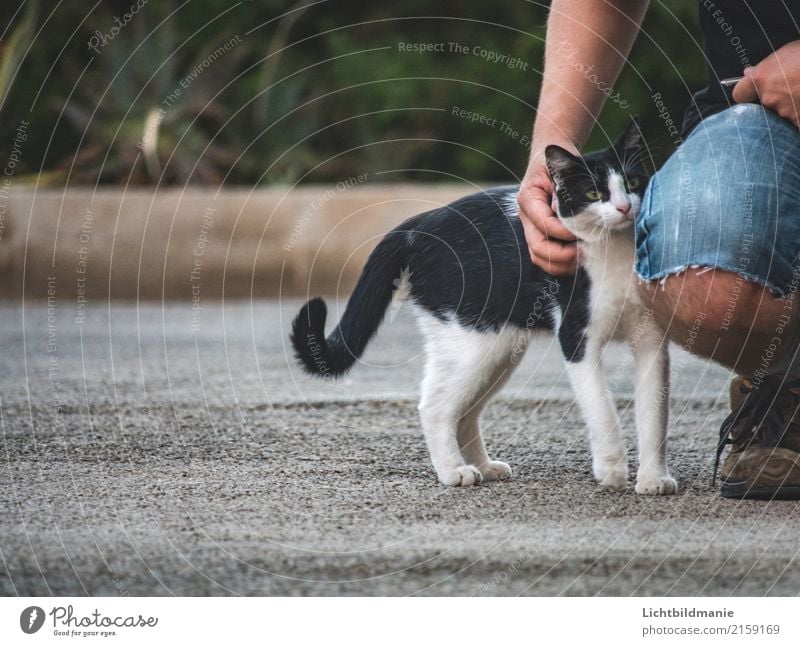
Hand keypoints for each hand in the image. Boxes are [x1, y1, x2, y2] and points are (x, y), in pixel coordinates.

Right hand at [517, 150, 577, 274]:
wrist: (550, 155)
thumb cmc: (558, 159)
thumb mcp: (561, 168)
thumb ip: (563, 189)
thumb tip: (566, 212)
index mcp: (528, 199)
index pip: (545, 225)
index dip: (566, 233)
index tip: (587, 233)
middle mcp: (526, 217)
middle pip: (538, 248)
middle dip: (564, 255)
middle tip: (586, 251)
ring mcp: (531, 228)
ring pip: (540, 257)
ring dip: (563, 263)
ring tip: (584, 257)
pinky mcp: (539, 235)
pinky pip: (546, 257)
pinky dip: (562, 263)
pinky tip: (579, 258)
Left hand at [732, 40, 799, 126]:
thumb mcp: (789, 51)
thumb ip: (767, 65)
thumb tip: (749, 73)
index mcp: (762, 78)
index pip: (740, 93)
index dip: (746, 92)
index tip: (752, 91)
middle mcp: (769, 97)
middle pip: (763, 103)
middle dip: (774, 97)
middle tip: (792, 87)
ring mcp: (785, 111)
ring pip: (782, 112)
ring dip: (791, 104)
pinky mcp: (798, 121)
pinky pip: (795, 121)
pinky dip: (799, 114)